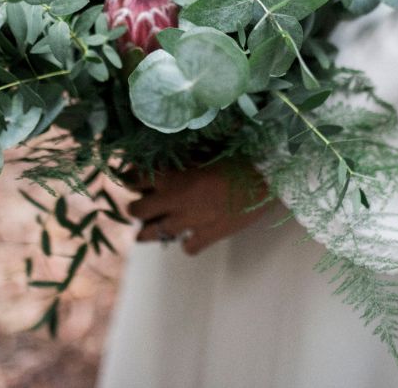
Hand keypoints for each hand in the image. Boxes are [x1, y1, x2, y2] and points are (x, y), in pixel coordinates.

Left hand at [126, 159, 270, 255]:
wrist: (267, 176)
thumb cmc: (238, 154)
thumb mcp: (206, 149)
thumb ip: (184, 155)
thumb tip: (171, 152)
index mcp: (171, 175)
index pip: (135, 178)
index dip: (130, 177)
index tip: (132, 176)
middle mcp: (174, 201)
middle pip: (136, 210)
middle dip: (136, 207)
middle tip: (142, 205)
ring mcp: (189, 222)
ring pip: (153, 234)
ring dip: (149, 231)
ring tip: (149, 230)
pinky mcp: (208, 236)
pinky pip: (187, 247)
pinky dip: (187, 243)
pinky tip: (192, 235)